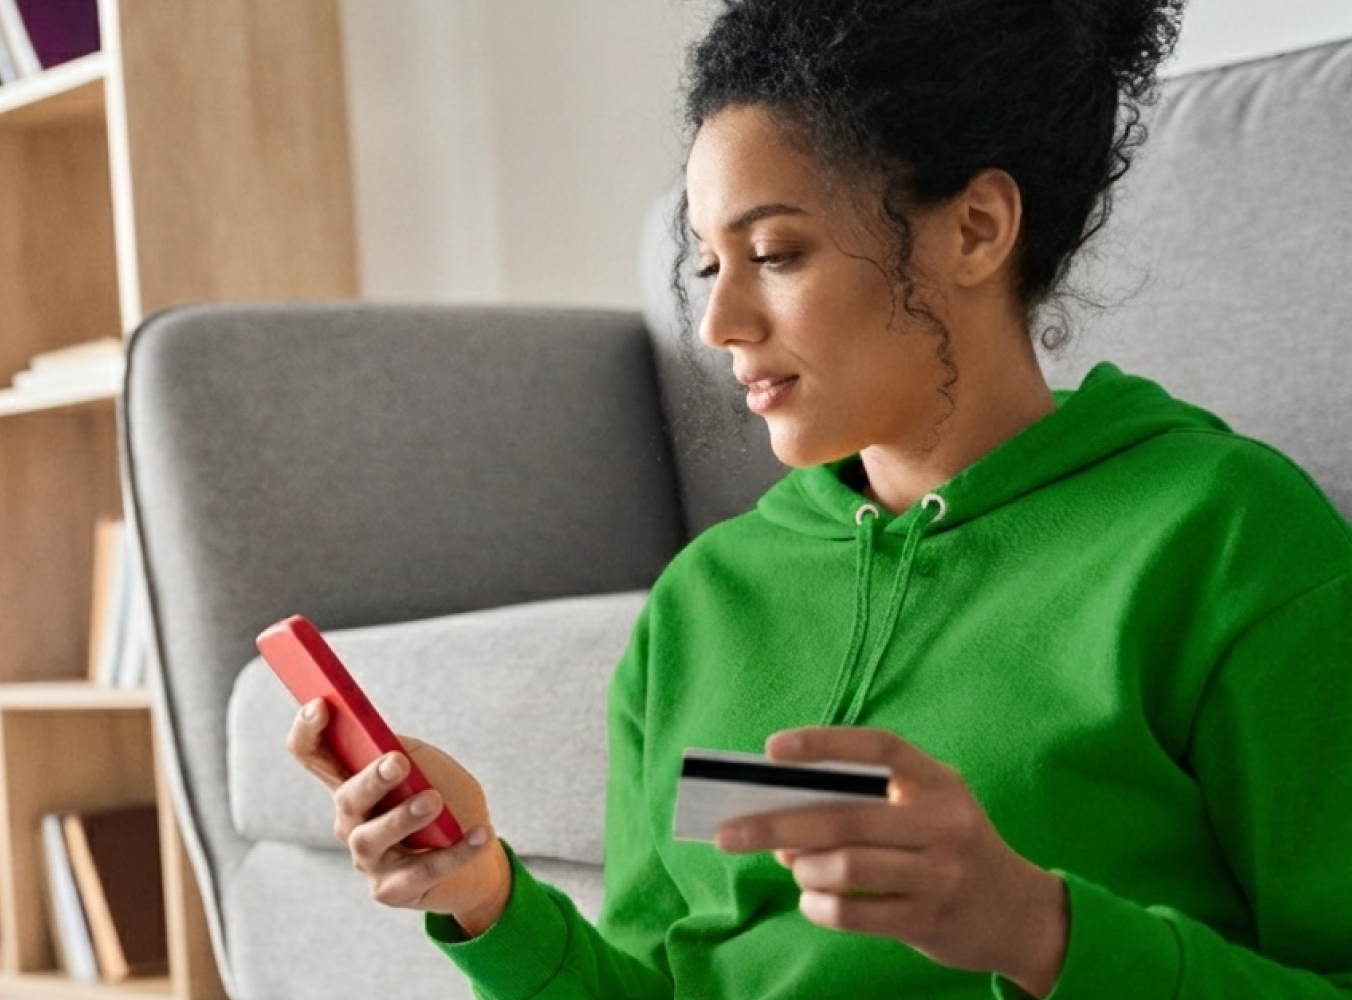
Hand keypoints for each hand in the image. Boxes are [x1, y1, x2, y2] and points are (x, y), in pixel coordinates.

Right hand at [287, 699, 511, 935]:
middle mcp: (351, 822)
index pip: (312, 755)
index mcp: (354, 782)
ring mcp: (368, 859)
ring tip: (435, 801)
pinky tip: (479, 834)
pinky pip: (420, 871)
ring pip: (371, 839)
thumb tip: (389, 746)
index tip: (321, 704)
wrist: (479, 849)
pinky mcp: (391, 890)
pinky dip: (454, 852)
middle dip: (370, 780)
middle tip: (398, 762)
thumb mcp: (431, 766)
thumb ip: (408, 752)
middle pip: (347, 799)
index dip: (307, 731)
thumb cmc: (448, 798)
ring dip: (404, 817)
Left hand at [714, 727, 1066, 997]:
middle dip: (777, 824)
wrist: (1019, 913)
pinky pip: (855, 912)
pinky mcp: (929, 919)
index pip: (877, 747)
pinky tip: (811, 899)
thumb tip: (780, 818)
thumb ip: (863, 804)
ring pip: (847, 865)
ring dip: (803, 867)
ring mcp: (939, 873)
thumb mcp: (925, 809)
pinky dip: (820, 905)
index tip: (772, 750)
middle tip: (730, 832)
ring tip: (792, 866)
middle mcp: (943, 822)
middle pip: (845, 816)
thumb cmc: (951, 848)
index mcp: (938, 781)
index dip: (824, 743)